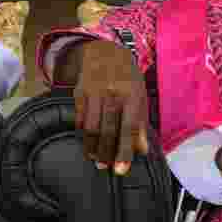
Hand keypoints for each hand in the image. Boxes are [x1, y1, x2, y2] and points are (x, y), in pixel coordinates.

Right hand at [74, 40, 149, 174]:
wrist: (105, 52)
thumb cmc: (127, 78)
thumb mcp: (140, 96)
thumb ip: (140, 123)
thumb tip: (142, 150)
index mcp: (132, 95)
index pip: (129, 128)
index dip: (125, 151)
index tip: (121, 169)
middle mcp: (112, 93)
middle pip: (107, 130)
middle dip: (106, 153)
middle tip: (106, 167)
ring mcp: (94, 92)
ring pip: (91, 127)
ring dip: (92, 148)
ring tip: (96, 160)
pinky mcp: (79, 93)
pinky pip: (80, 119)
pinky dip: (83, 136)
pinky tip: (88, 145)